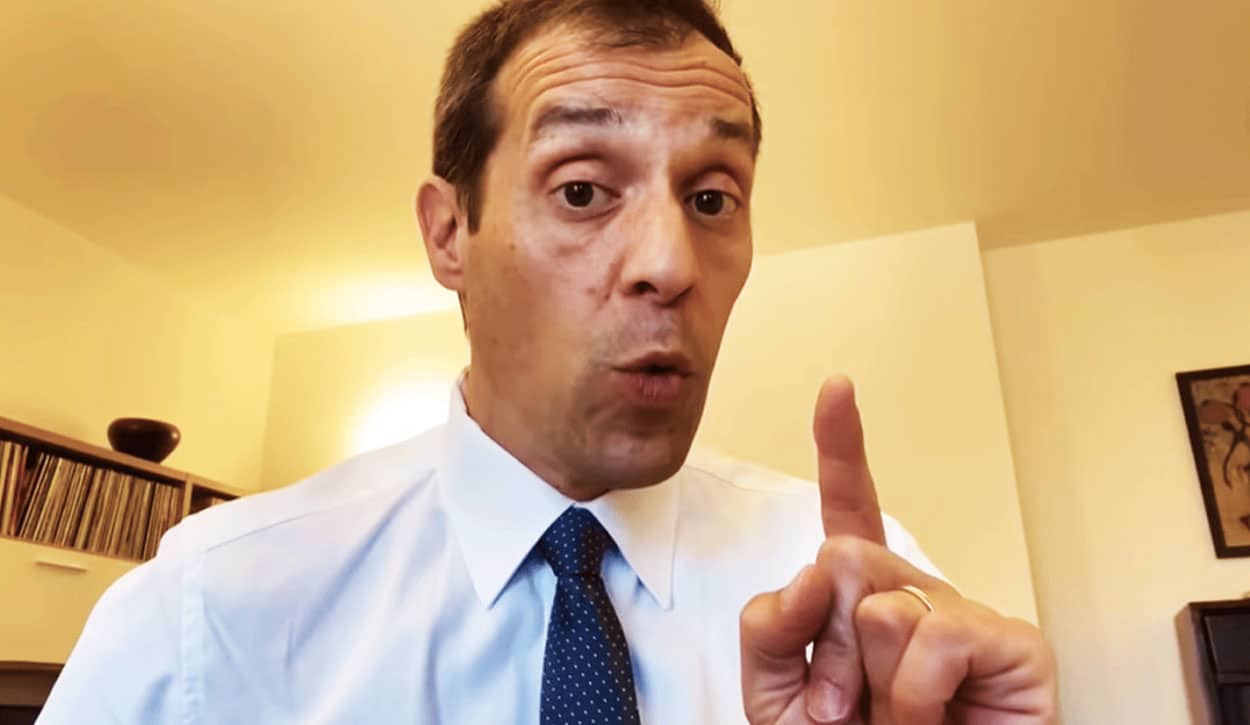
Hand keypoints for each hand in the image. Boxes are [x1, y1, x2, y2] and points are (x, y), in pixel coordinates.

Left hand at [739, 377, 1056, 723]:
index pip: (849, 509)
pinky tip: (931, 719)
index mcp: (859, 598)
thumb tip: (815, 564)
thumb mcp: (775, 697)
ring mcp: (964, 613)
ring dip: (865, 680)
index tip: (837, 388)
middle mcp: (913, 593)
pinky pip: (932, 635)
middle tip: (843, 706)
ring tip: (890, 720)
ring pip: (880, 601)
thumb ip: (769, 625)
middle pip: (842, 554)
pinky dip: (913, 694)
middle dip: (822, 643)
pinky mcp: (1013, 643)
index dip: (843, 446)